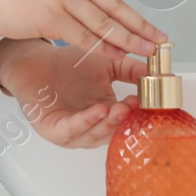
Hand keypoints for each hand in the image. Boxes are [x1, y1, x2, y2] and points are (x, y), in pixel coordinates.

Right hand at [0, 0, 163, 60]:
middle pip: (114, 12)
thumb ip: (76, 0)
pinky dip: (103, 48)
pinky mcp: (51, 16)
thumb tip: (101, 19)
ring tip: (145, 54)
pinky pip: (83, 37)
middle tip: (160, 45)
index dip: (137, 18)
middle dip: (140, 30)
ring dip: (127, 41)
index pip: (114, 0)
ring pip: (103, 25)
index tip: (156, 32)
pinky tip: (117, 56)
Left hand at [0, 39, 146, 147]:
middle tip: (136, 106)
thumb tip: (158, 70)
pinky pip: (71, 130)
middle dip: (124, 119)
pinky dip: (85, 122)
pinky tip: (97, 110)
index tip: (151, 100)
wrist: (37, 61)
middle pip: (112, 130)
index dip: (139, 112)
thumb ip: (131, 68)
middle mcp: (91, 128)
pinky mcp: (53, 130)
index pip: (127, 119)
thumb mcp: (107, 64)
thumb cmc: (69, 66)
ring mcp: (72, 132)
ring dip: (107, 123)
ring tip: (119, 108)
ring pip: (93, 134)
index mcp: (107, 115)